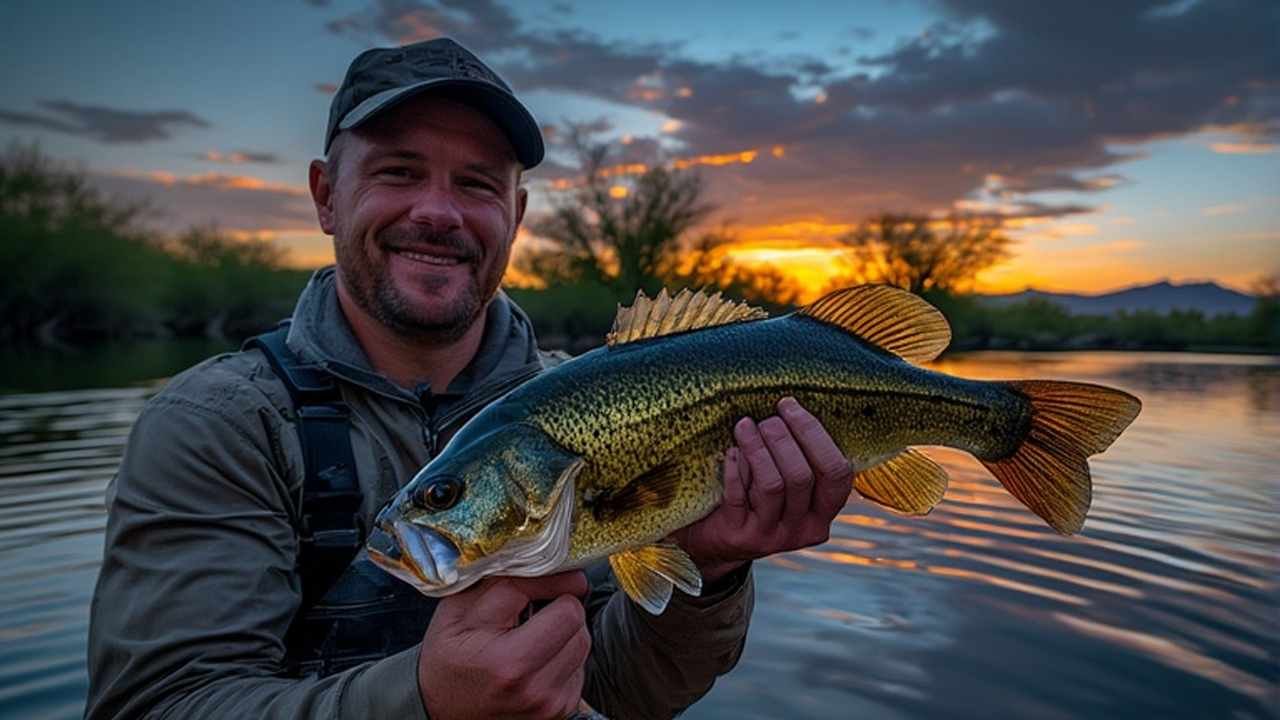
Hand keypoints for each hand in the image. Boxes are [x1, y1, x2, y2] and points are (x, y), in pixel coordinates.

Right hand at [418, 571, 590, 719]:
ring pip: (582, 642)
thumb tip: (553, 568)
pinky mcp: (560, 711)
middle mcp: (534, 688)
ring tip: (530, 635)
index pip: (563, 607)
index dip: (557, 582)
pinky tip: (534, 659)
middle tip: (533, 609)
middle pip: (577, 623)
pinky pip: (579, 666)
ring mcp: (549, 704)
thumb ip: (503, 583)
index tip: (549, 575)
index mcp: (509, 662)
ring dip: (563, 631)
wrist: (438, 708)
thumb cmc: (447, 656)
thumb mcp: (458, 610)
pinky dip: (562, 656)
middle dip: (559, 606)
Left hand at [675, 397, 852, 582]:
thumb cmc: (755, 499)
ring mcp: (773, 537)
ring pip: (772, 485)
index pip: (837, 473)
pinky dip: (735, 468)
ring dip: (757, 448)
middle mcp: (804, 529)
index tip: (789, 406)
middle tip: (766, 419)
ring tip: (744, 426)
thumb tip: (790, 405)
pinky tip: (730, 451)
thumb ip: (798, 458)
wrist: (717, 543)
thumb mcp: (786, 486)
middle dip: (783, 438)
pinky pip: (738, 496)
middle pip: (802, 476)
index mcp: (824, 512)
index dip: (814, 434)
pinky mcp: (742, 537)